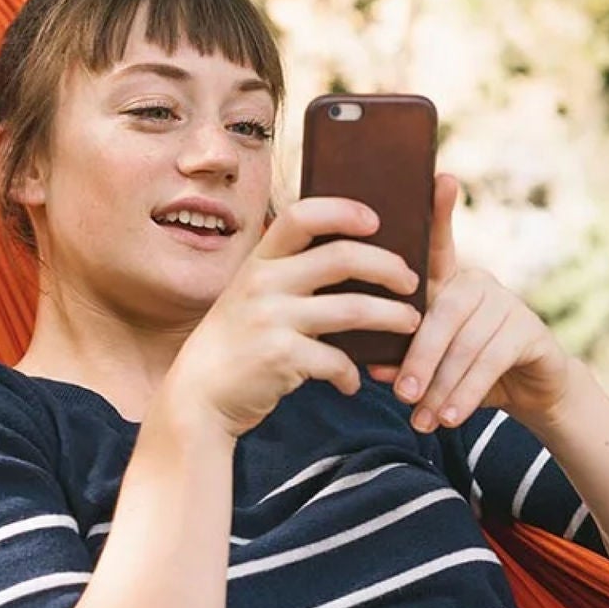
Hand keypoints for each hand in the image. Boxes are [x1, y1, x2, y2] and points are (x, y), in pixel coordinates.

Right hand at [169, 197, 422, 437]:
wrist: (197, 396)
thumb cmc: (235, 344)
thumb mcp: (249, 296)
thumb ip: (285, 275)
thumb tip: (350, 258)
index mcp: (259, 261)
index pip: (302, 215)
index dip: (343, 211)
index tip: (375, 220)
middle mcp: (263, 283)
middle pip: (343, 257)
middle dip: (388, 266)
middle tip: (411, 280)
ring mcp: (271, 320)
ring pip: (353, 309)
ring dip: (391, 317)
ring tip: (410, 323)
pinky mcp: (280, 357)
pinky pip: (336, 360)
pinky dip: (351, 373)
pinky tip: (352, 382)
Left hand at [369, 175, 573, 433]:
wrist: (526, 393)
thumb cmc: (462, 372)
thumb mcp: (428, 365)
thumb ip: (400, 360)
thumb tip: (373, 368)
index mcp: (446, 282)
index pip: (438, 242)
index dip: (440, 212)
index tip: (442, 177)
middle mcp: (477, 283)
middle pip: (442, 313)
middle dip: (418, 357)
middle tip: (401, 395)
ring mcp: (506, 304)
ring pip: (466, 344)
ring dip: (441, 387)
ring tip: (423, 420)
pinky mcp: (530, 331)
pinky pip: (492, 361)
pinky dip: (467, 393)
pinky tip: (452, 418)